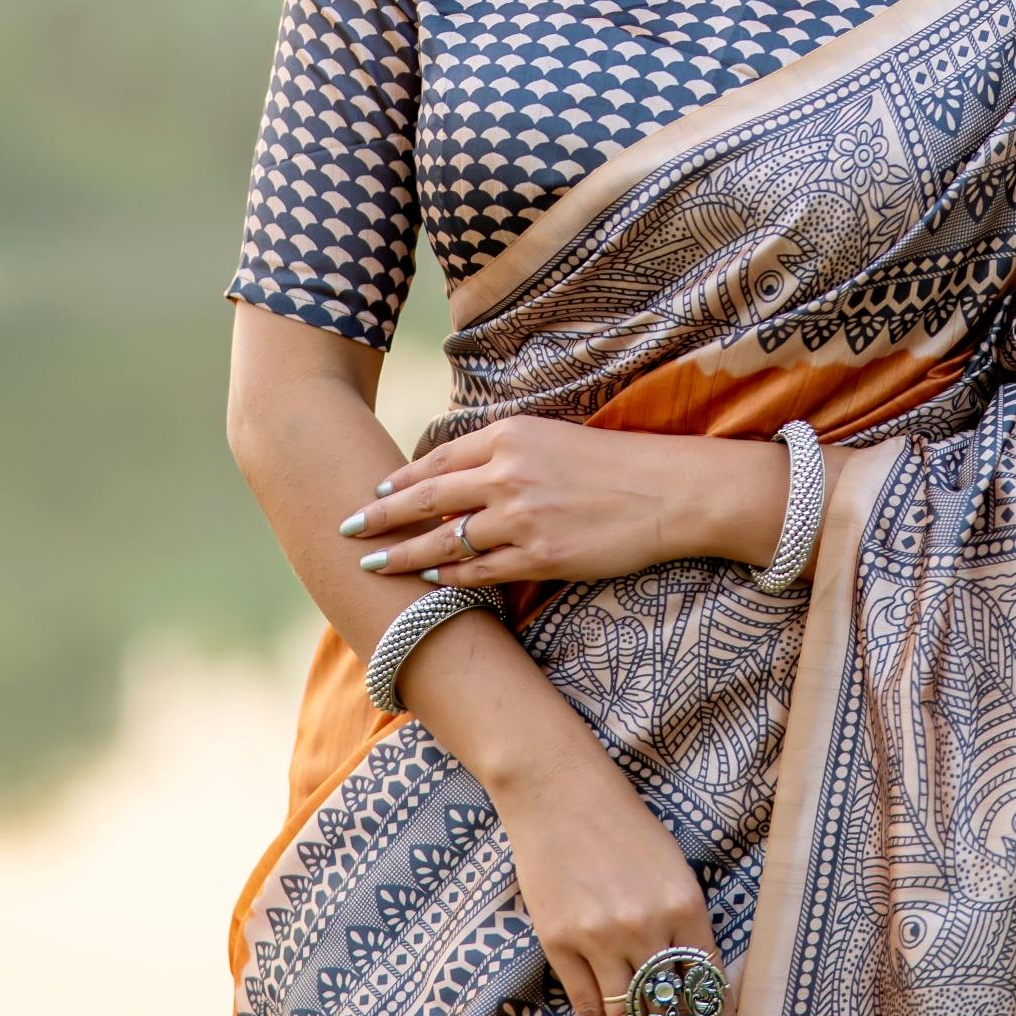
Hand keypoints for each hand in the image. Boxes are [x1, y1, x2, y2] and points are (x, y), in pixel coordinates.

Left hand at [341, 415, 789, 586]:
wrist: (669, 490)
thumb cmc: (615, 463)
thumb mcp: (554, 438)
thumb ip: (506, 450)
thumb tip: (462, 469)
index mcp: (511, 435)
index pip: (439, 460)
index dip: (402, 480)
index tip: (372, 492)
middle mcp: (508, 472)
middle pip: (427, 497)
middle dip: (380, 516)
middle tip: (346, 529)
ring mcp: (522, 516)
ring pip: (445, 538)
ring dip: (402, 554)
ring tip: (371, 564)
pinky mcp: (540, 555)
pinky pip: (481, 570)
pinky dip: (450, 575)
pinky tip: (429, 580)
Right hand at [494, 746, 749, 1015]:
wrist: (558, 790)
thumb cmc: (624, 825)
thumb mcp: (673, 868)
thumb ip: (686, 927)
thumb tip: (698, 995)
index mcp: (685, 904)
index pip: (711, 990)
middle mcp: (646, 926)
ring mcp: (600, 938)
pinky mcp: (561, 944)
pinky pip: (587, 1009)